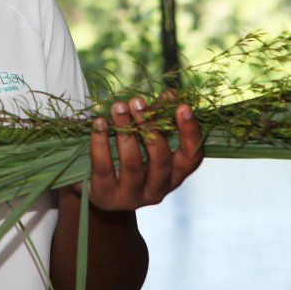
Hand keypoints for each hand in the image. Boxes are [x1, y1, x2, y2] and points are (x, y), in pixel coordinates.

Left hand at [85, 96, 203, 210]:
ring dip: (125, 131)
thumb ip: (157, 120)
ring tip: (118, 107)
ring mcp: (132, 195)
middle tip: (137, 101)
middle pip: (160, 159)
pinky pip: (104, 167)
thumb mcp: (146, 143)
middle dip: (150, 127)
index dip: (189, 133)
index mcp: (174, 175)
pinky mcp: (106, 195)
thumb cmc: (128, 162)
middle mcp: (157, 189)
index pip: (191, 157)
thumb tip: (170, 94)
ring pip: (132, 163)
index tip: (182, 106)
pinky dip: (101, 142)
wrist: (100, 194)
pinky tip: (99, 123)